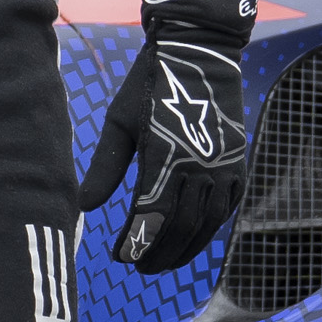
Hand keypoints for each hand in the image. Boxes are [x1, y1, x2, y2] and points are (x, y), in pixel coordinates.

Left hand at [79, 0, 269, 277]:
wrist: (198, 54)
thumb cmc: (149, 86)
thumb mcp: (119, 123)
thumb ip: (104, 168)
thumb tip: (83, 207)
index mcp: (166, 156)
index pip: (150, 216)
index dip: (136, 243)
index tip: (119, 258)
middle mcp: (200, 167)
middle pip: (179, 227)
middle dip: (157, 253)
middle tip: (137, 267)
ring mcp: (224, 167)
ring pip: (206, 224)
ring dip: (184, 249)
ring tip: (161, 263)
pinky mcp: (237, 164)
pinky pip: (227, 208)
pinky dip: (209, 229)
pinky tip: (192, 239)